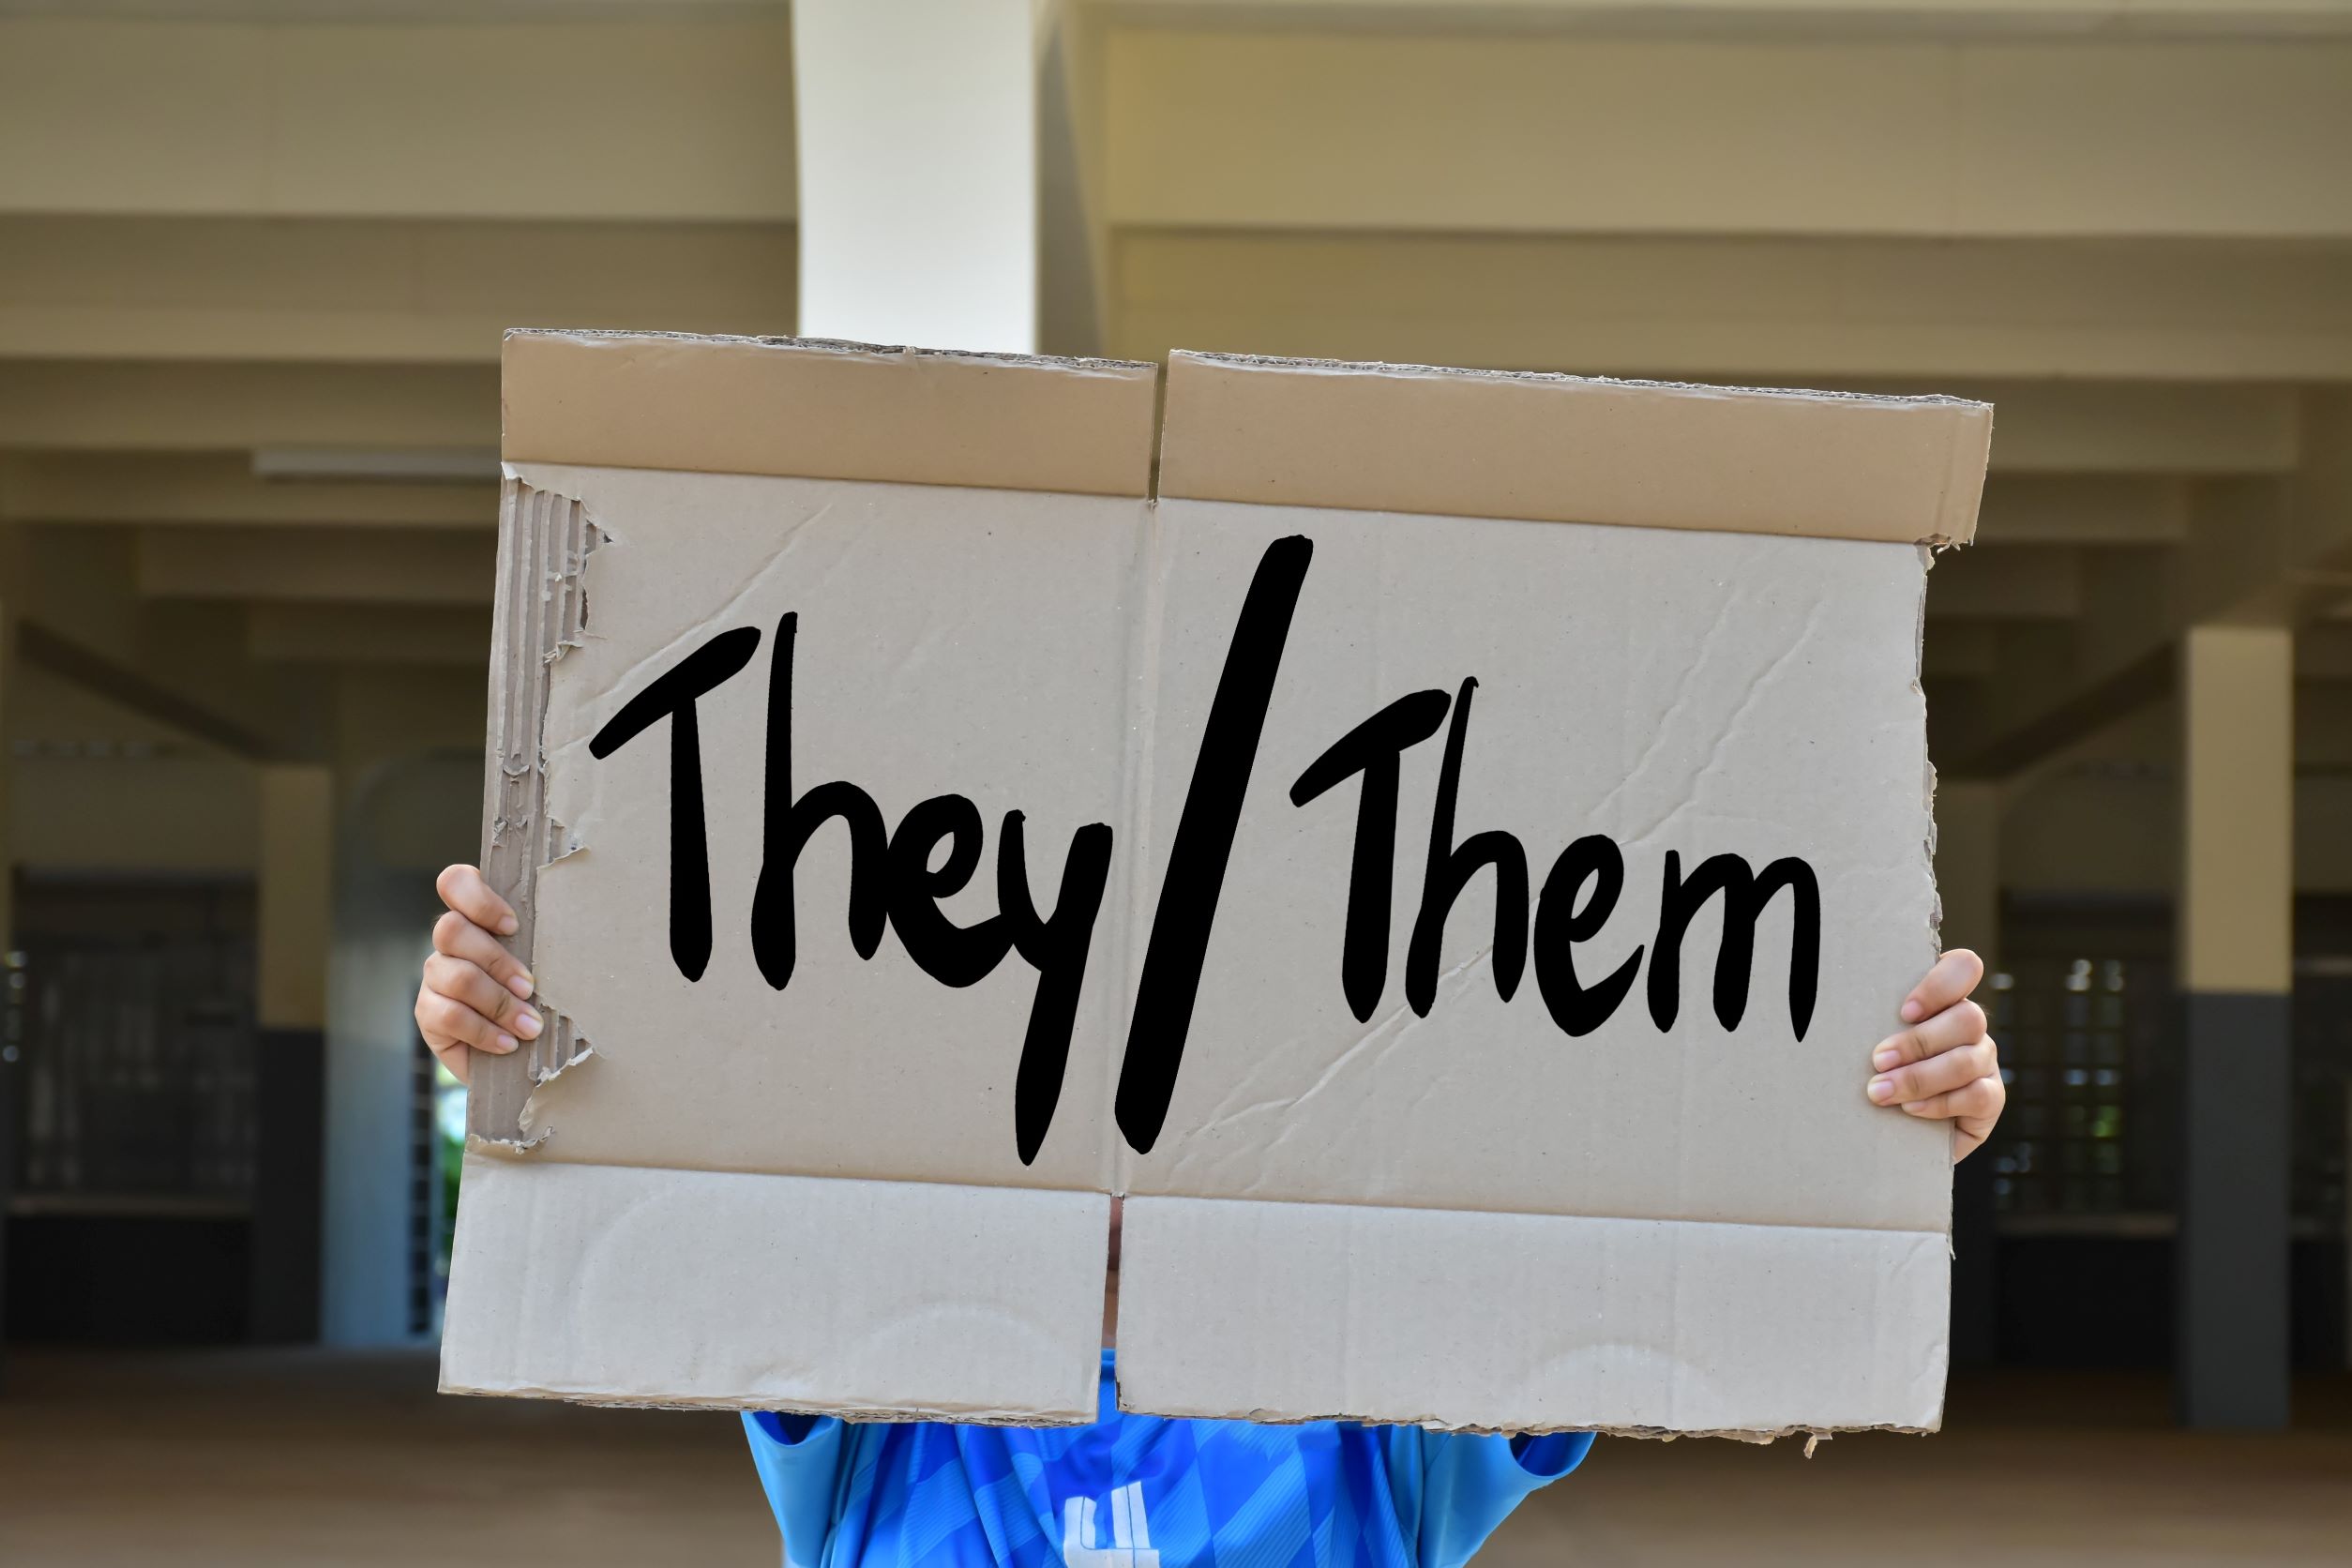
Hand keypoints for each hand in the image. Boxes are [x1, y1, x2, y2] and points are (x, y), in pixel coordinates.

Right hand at [414, 864, 540, 1084]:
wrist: (519, 1053)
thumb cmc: (539, 998)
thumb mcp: (545, 966)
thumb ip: (544, 945)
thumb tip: (579, 934)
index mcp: (477, 917)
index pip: (455, 882)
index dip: (479, 899)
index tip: (513, 926)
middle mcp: (450, 942)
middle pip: (451, 929)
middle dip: (497, 961)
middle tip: (530, 987)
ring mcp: (435, 976)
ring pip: (456, 976)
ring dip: (498, 1003)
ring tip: (530, 1026)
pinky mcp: (427, 1013)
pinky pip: (449, 1015)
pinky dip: (484, 1031)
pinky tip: (508, 1043)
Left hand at [1866, 949, 2003, 1160]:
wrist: (1893, 1126)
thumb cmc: (1874, 1069)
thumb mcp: (1869, 1039)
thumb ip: (1867, 1019)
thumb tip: (1822, 1005)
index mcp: (1943, 1000)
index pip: (1963, 968)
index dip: (1940, 985)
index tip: (1904, 1012)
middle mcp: (1969, 1026)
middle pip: (1968, 1018)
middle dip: (1918, 1042)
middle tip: (1878, 1060)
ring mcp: (1984, 1061)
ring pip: (1967, 1059)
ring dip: (1919, 1077)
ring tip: (1880, 1092)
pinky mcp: (1991, 1098)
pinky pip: (1978, 1095)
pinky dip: (1939, 1103)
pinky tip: (1910, 1110)